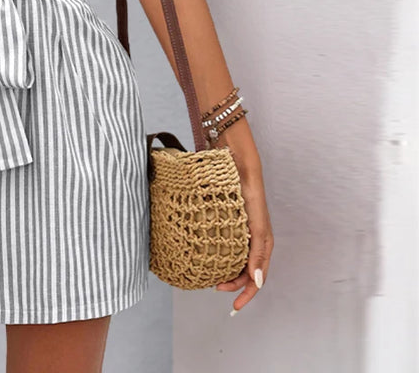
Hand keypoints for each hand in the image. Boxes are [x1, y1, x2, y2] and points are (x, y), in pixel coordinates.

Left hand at [214, 166, 273, 314]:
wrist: (238, 165)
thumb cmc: (250, 193)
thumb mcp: (256, 225)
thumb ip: (257, 252)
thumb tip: (255, 280)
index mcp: (263, 243)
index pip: (257, 277)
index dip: (246, 294)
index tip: (234, 306)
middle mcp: (253, 240)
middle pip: (245, 271)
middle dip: (233, 284)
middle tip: (215, 286)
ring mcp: (241, 232)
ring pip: (234, 260)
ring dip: (225, 271)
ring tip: (211, 275)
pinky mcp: (229, 222)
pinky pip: (224, 244)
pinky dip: (217, 254)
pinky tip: (206, 256)